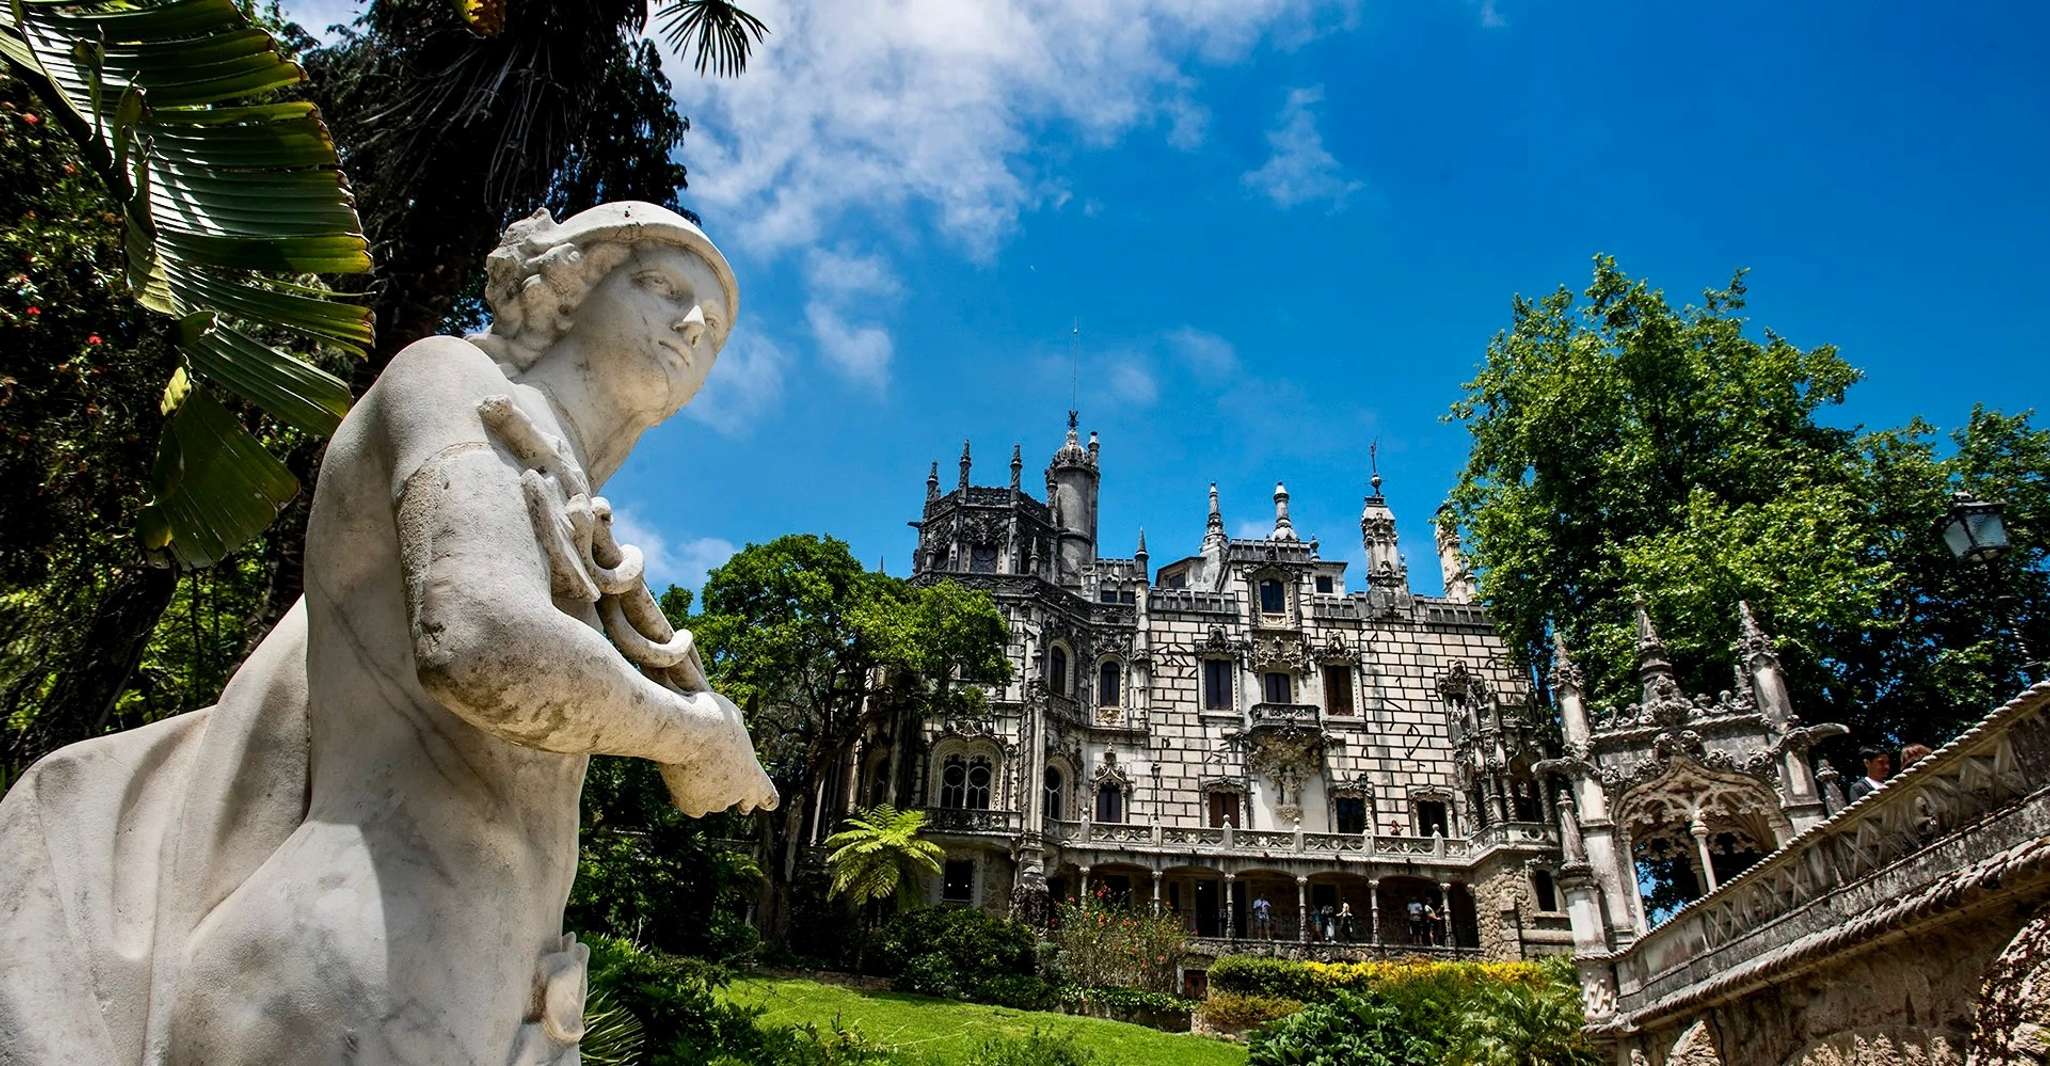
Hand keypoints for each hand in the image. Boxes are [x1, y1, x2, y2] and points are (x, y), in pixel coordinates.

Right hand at [658, 688, 778, 817]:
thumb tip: (727, 732)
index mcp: (752, 773)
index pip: (767, 794)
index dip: (767, 798)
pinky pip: (690, 805)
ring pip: (712, 800)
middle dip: (743, 803)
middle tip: (744, 808)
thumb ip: (735, 734)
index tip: (771, 805)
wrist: (687, 732)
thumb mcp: (733, 718)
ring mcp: (714, 802)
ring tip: (693, 768)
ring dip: (707, 791)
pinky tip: (679, 783)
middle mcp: (737, 792)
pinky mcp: (692, 805)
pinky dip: (686, 796)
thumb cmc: (712, 719)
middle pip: (742, 801)